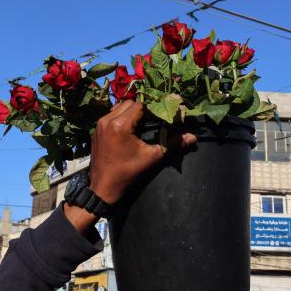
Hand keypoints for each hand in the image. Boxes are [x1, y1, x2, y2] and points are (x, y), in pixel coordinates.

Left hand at [64, 101, 195, 231]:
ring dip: (131, 112)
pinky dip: (121, 117)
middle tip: (152, 121)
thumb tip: (193, 137)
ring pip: (119, 107)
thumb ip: (172, 144)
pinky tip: (129, 129)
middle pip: (129, 103)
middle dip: (142, 110)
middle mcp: (107, 120)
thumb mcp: (152, 157)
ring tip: (141, 125)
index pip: (140, 105)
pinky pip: (111, 115)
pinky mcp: (96, 129)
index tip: (161, 117)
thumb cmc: (128, 172)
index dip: (152, 109)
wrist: (104, 187)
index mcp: (120, 125)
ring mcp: (99, 124)